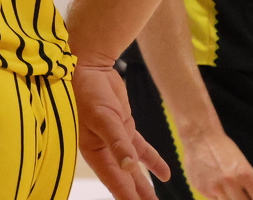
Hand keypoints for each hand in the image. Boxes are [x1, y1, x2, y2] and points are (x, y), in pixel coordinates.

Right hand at [73, 64, 167, 199]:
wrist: (87, 65)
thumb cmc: (87, 91)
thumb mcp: (102, 117)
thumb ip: (117, 142)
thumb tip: (130, 167)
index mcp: (93, 150)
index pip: (113, 180)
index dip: (126, 197)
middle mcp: (103, 149)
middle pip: (123, 179)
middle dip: (137, 196)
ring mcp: (115, 139)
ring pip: (132, 169)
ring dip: (144, 185)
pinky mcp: (123, 127)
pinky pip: (140, 149)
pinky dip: (152, 161)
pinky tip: (165, 175)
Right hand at [179, 127, 252, 199]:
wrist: (199, 137)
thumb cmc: (223, 147)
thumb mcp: (243, 165)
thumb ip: (250, 184)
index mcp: (246, 175)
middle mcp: (231, 183)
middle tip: (246, 196)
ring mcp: (215, 188)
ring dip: (233, 199)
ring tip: (233, 193)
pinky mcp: (202, 189)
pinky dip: (219, 197)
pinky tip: (217, 188)